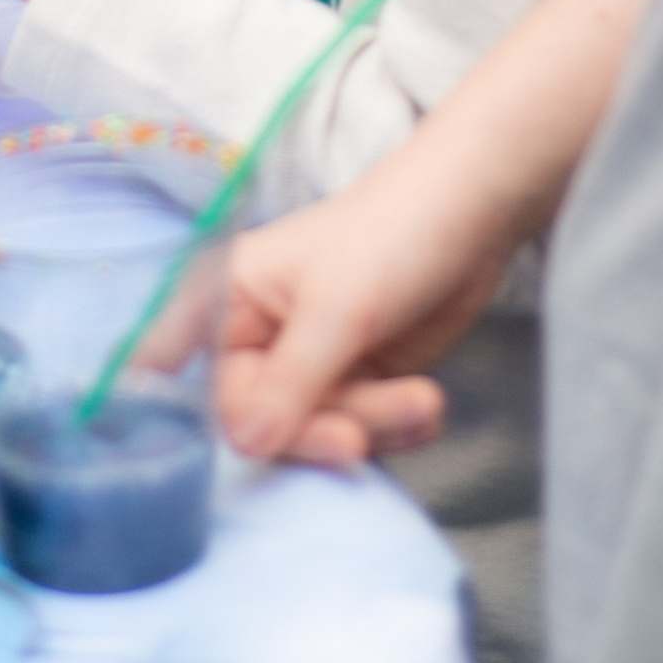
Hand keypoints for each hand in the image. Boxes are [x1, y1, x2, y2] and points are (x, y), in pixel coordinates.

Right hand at [215, 159, 513, 468]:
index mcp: (228, 300)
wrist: (471, 217)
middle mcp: (259, 338)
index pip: (190, 373)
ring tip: (424, 400)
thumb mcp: (337, 310)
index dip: (196, 414)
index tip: (233, 443)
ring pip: (320, 430)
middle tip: (357, 440)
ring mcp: (310, 366)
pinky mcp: (356, 382)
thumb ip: (289, 382)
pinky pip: (361, 431)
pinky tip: (426, 406)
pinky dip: (396, 428)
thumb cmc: (389, 236)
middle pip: (260, 422)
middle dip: (317, 431)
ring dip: (374, 424)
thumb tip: (242, 445)